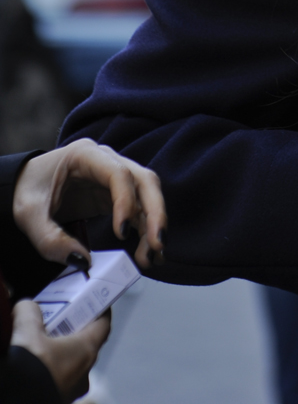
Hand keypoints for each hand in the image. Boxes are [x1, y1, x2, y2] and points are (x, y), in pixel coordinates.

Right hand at [10, 299, 110, 401]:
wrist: (18, 402)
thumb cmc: (31, 369)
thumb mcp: (27, 331)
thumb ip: (30, 312)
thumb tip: (28, 306)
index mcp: (87, 349)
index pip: (104, 324)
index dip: (100, 310)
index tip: (93, 301)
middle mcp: (86, 370)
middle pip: (88, 343)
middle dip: (76, 330)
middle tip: (62, 318)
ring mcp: (74, 388)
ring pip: (75, 362)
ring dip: (64, 350)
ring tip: (46, 340)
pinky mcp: (61, 398)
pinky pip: (63, 377)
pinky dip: (55, 367)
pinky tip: (39, 362)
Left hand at [13, 139, 165, 271]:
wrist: (21, 183)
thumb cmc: (26, 190)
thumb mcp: (29, 215)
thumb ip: (50, 239)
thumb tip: (82, 261)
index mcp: (85, 155)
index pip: (119, 174)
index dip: (126, 202)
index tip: (120, 233)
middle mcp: (107, 161)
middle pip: (144, 181)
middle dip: (156, 212)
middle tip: (158, 243)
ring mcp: (114, 176)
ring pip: (147, 195)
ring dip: (153, 224)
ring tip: (152, 256)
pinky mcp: (114, 194)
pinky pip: (138, 209)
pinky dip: (145, 229)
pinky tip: (148, 250)